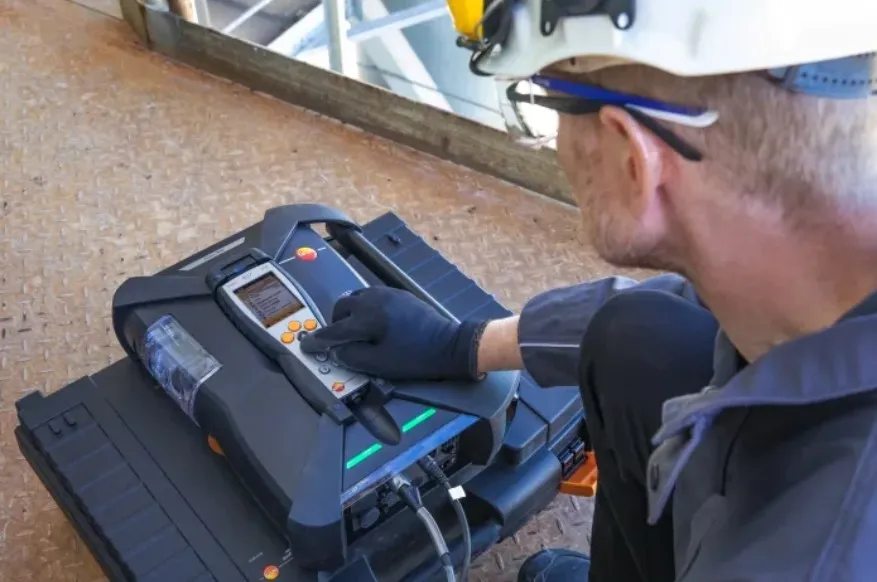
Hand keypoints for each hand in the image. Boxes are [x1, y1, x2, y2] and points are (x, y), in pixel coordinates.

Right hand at [299, 286, 486, 380]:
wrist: (450, 344)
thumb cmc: (415, 357)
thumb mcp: (380, 364)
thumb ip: (353, 356)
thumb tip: (337, 350)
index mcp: (367, 317)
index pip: (334, 330)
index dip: (318, 340)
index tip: (306, 347)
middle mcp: (374, 299)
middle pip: (343, 306)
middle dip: (335, 323)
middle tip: (337, 340)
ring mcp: (388, 293)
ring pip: (357, 298)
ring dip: (350, 313)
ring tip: (355, 330)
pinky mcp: (400, 294)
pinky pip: (373, 297)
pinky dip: (366, 308)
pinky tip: (375, 323)